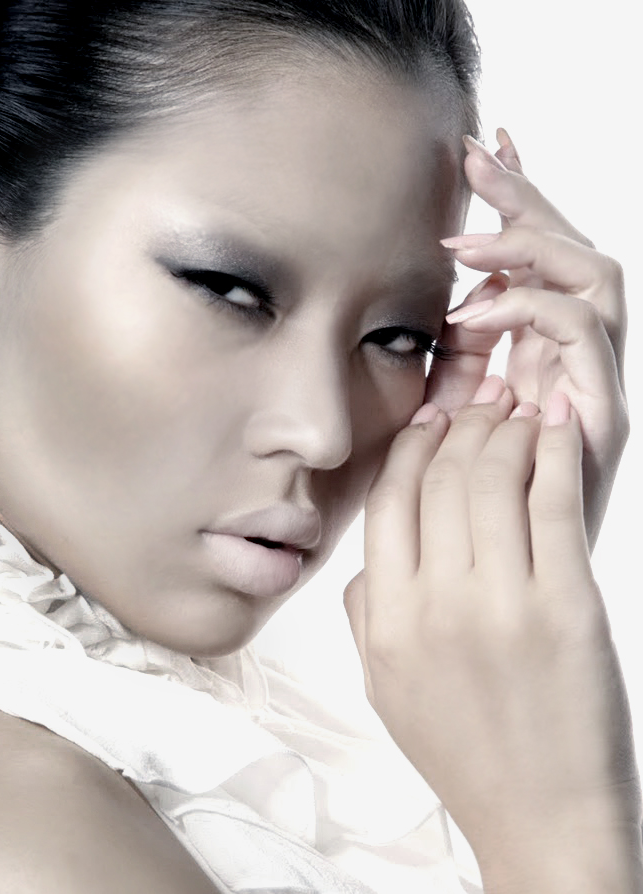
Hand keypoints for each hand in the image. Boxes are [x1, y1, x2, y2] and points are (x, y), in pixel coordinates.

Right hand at [343, 382, 639, 871]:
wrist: (543, 825)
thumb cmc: (468, 759)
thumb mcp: (386, 692)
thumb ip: (365, 619)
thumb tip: (367, 561)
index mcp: (386, 623)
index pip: (387, 503)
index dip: (410, 449)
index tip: (432, 421)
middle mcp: (434, 607)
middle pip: (440, 479)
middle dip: (464, 425)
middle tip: (486, 401)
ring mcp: (500, 605)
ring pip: (493, 478)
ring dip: (509, 429)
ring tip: (524, 409)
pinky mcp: (565, 607)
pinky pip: (553, 503)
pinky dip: (556, 452)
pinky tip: (560, 427)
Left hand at [426, 129, 628, 550]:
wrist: (520, 606)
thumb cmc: (474, 533)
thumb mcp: (445, 440)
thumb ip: (444, 385)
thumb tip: (425, 334)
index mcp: (540, 364)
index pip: (541, 267)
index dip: (518, 205)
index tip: (478, 153)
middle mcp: (577, 369)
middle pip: (573, 256)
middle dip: (526, 198)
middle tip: (476, 155)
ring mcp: (595, 389)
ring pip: (593, 276)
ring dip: (531, 244)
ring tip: (467, 242)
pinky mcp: (604, 415)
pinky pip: (584, 331)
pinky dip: (531, 307)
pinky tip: (475, 314)